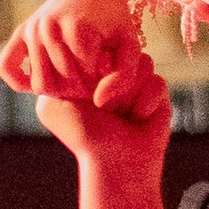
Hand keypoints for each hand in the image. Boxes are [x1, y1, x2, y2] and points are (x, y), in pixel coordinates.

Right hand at [0, 0, 142, 100]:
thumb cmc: (113, 18)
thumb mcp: (129, 44)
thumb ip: (123, 76)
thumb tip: (98, 102)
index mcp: (76, 30)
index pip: (84, 83)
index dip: (98, 86)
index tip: (107, 75)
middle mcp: (48, 28)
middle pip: (61, 86)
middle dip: (79, 89)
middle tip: (93, 79)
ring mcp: (31, 30)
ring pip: (39, 84)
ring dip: (59, 88)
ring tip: (77, 77)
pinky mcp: (20, 32)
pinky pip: (7, 67)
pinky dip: (20, 80)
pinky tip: (42, 77)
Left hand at [34, 50, 171, 173]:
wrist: (117, 164)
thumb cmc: (84, 135)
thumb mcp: (52, 105)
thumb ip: (51, 75)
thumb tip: (65, 50)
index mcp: (87, 70)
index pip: (95, 45)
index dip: (92, 68)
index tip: (84, 95)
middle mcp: (112, 71)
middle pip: (121, 51)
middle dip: (113, 82)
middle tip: (103, 108)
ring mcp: (136, 80)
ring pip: (142, 62)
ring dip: (128, 93)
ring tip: (121, 115)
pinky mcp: (158, 92)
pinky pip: (157, 81)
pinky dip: (145, 103)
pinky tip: (137, 120)